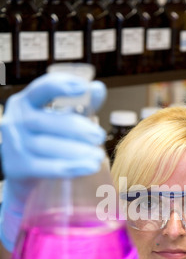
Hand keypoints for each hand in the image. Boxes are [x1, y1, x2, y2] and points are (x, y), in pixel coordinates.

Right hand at [0, 73, 106, 251]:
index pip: (41, 89)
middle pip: (47, 120)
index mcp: (25, 102)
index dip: (61, 85)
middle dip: (77, 128)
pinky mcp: (17, 167)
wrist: (24, 173)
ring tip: (98, 156)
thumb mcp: (62, 119)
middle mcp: (14, 120)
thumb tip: (98, 88)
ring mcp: (13, 144)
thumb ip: (81, 105)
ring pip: (47, 146)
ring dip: (77, 151)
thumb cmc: (46, 139)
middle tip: (100, 136)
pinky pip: (46, 167)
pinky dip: (69, 167)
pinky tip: (88, 168)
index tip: (84, 87)